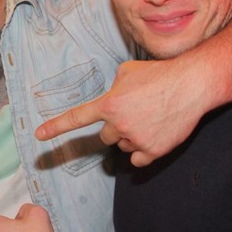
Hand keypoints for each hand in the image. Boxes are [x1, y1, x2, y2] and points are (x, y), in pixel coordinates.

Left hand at [35, 59, 206, 166]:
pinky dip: (143, 151)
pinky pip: (138, 160)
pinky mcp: (154, 151)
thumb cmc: (160, 74)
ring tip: (151, 118)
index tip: (39, 136)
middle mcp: (119, 124)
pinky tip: (154, 134)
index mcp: (109, 104)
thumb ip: (112, 88)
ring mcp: (136, 139)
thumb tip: (110, 100)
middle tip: (135, 112)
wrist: (192, 84)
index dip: (56, 127)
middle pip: (106, 136)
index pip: (77, 118)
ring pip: (123, 145)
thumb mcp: (127, 72)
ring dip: (131, 136)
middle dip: (116, 127)